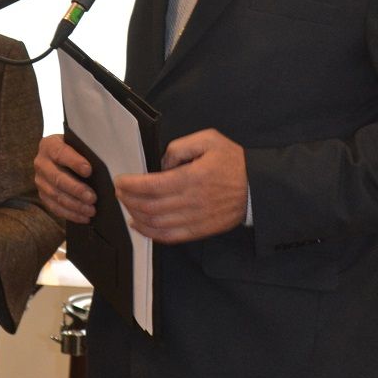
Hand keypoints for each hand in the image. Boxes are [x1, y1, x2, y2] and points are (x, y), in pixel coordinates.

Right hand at [34, 133, 95, 223]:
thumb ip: (86, 153)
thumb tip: (102, 169)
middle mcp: (41, 163)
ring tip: (91, 210)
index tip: (89, 170)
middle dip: (76, 190)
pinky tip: (83, 217)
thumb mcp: (78, 145)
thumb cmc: (74, 150)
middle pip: (58, 178)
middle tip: (93, 198)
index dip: (74, 162)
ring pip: (56, 195)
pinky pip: (54, 207)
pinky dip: (70, 214)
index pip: (61, 153)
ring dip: (75, 205)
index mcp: (50, 145)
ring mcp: (40, 180)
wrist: (58, 156)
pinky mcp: (42, 194)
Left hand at [115, 129, 247, 243]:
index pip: (152, 185)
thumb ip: (180, 147)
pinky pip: (170, 237)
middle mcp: (192, 201)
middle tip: (120, 191)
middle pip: (150, 206)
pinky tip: (139, 225)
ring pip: (156, 224)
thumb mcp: (209, 140)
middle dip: (129, 199)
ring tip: (127, 205)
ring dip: (136, 215)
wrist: (257, 188)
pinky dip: (150, 233)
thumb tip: (162, 163)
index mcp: (193, 177)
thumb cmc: (233, 162)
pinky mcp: (200, 231)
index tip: (120, 180)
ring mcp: (196, 219)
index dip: (131, 185)